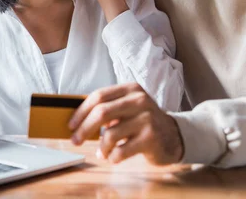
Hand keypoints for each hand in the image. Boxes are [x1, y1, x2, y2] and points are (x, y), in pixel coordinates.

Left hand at [69, 83, 183, 164]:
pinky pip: (121, 150)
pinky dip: (112, 157)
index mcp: (131, 89)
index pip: (99, 96)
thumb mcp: (128, 108)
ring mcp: (147, 119)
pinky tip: (114, 156)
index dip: (81, 111)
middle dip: (84, 128)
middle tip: (75, 140)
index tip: (71, 124)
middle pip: (101, 112)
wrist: (174, 135)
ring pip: (110, 134)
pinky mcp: (151, 138)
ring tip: (102, 152)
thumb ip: (108, 108)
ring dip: (101, 147)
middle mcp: (139, 100)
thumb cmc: (143, 121)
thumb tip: (77, 120)